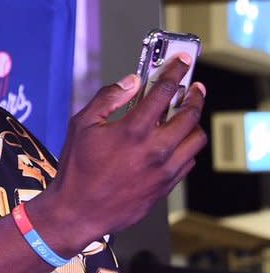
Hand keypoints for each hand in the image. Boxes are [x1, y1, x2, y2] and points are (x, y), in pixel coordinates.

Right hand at [27, 55, 206, 255]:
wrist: (80, 210)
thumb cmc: (77, 168)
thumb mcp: (81, 125)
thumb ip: (108, 98)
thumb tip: (131, 82)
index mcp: (133, 130)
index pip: (164, 92)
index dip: (176, 72)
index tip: (182, 63)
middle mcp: (155, 149)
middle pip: (190, 114)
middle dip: (195, 95)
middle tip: (194, 87)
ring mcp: (165, 169)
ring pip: (196, 138)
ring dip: (195, 121)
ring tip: (188, 114)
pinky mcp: (168, 185)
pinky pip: (190, 159)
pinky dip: (188, 145)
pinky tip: (177, 140)